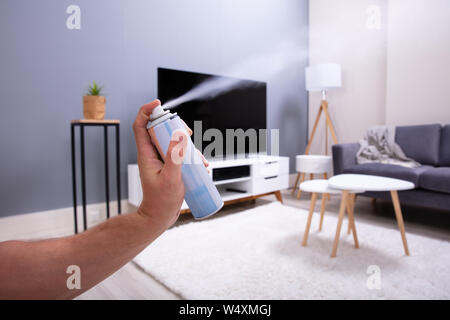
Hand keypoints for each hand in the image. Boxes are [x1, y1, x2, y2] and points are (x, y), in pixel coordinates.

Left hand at [132, 100, 207, 228]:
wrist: (160, 218)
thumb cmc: (160, 201)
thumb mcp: (170, 178)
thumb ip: (174, 157)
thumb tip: (179, 135)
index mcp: (146, 154)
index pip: (140, 126)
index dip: (147, 111)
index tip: (159, 103)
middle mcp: (152, 155)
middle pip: (160, 130)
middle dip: (175, 127)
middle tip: (188, 132)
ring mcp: (161, 161)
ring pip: (173, 142)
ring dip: (187, 145)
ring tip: (199, 158)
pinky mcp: (170, 168)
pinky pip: (180, 155)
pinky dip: (192, 157)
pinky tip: (202, 167)